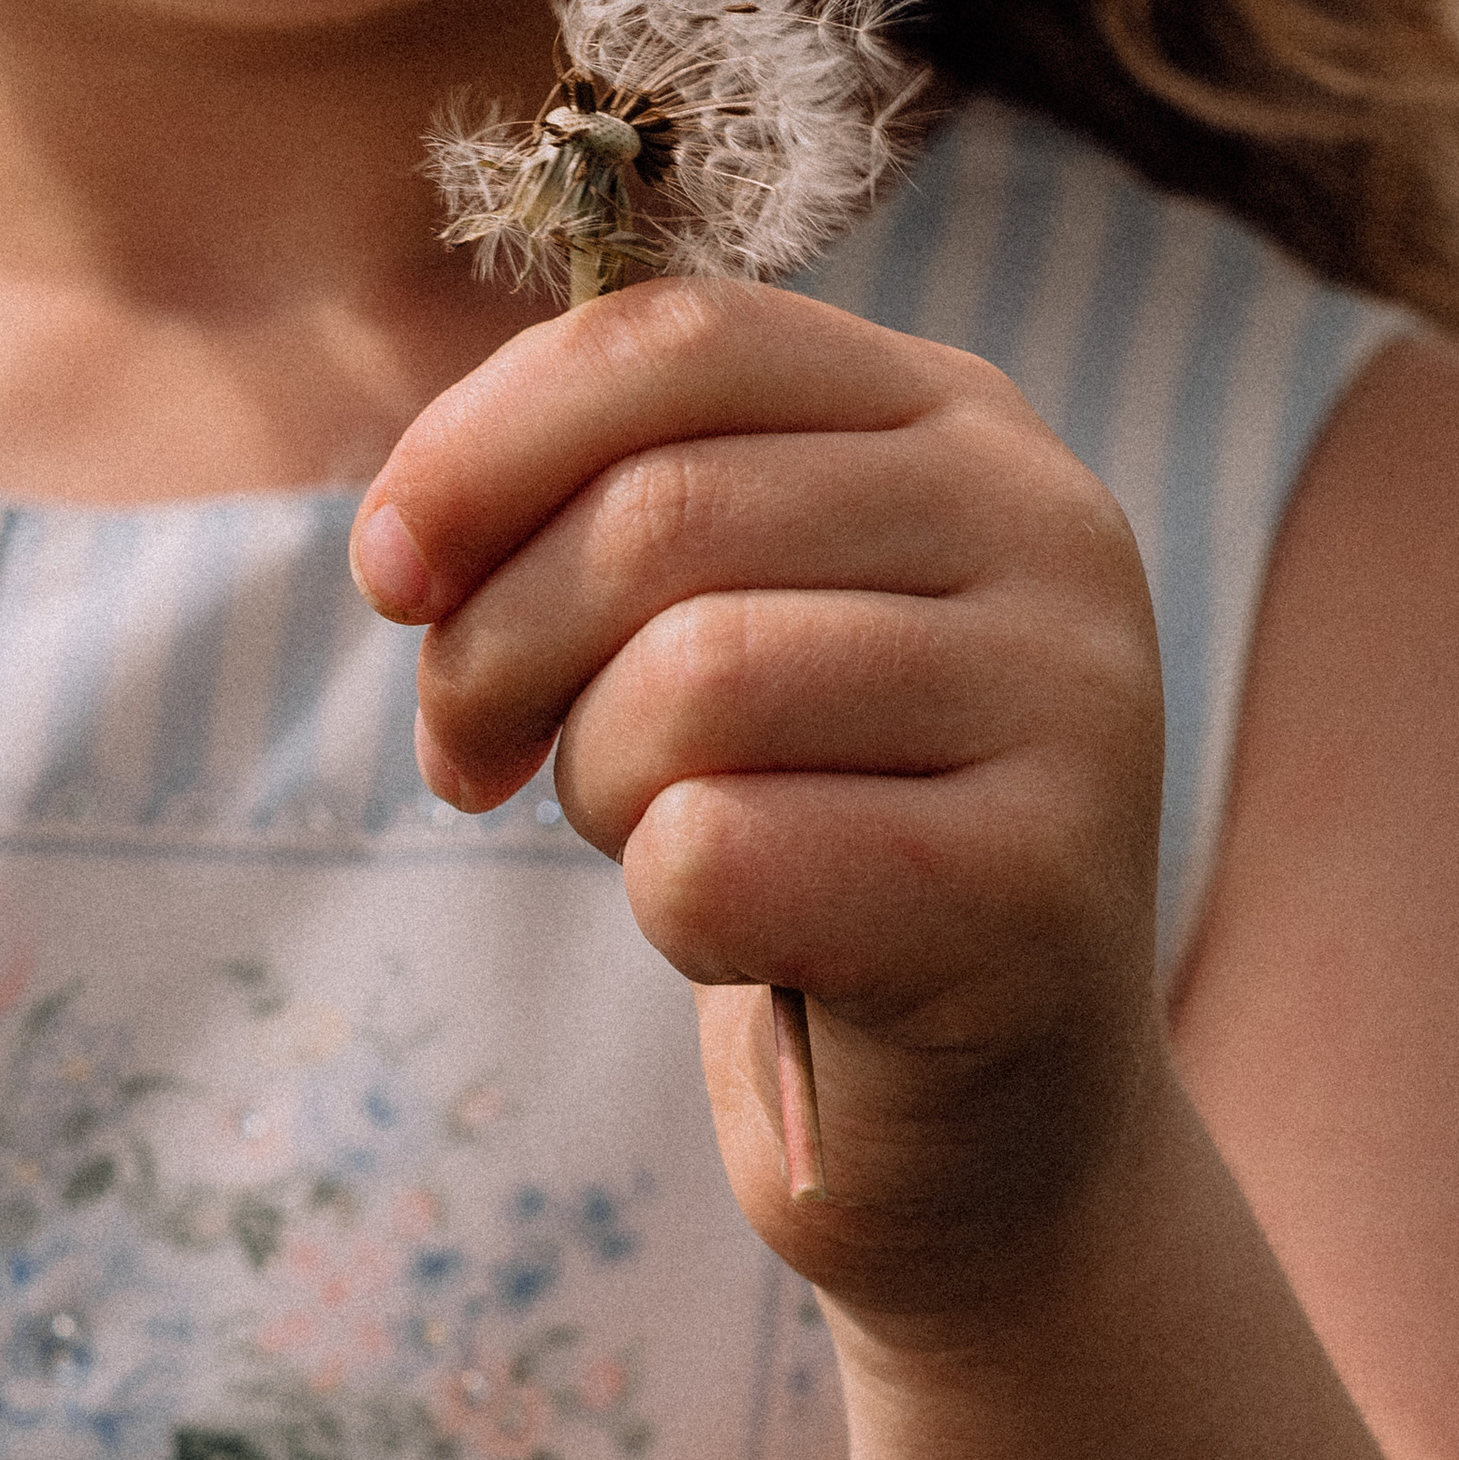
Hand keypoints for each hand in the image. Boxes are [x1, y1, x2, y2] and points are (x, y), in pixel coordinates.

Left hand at [350, 276, 1168, 1326]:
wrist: (991, 1123)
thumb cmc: (810, 836)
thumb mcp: (721, 619)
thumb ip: (607, 510)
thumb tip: (405, 541)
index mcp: (960, 423)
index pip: (683, 336)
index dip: (485, 440)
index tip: (387, 573)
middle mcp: (1049, 529)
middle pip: (660, 510)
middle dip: (498, 646)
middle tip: (473, 759)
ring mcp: (1071, 706)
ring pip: (691, 680)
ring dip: (597, 785)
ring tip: (649, 836)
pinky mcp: (1035, 891)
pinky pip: (724, 854)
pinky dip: (666, 910)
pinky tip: (736, 939)